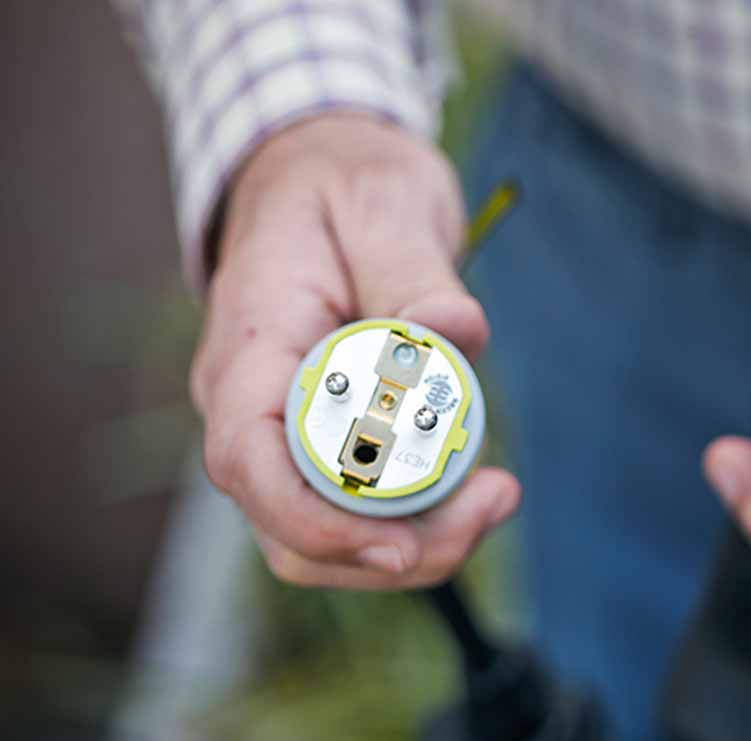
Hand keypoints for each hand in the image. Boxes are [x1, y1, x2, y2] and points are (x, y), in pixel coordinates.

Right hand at [193, 113, 519, 589]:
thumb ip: (415, 270)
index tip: (400, 544)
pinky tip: (480, 486)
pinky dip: (420, 519)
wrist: (321, 180)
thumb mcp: (384, 203)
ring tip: (499, 494)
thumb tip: (455, 330)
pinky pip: (359, 513)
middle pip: (293, 529)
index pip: (249, 461)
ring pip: (329, 539)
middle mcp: (249, 407)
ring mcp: (282, 435)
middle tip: (497, 498)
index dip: (316, 519)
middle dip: (394, 547)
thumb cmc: (343, 187)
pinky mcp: (324, 446)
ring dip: (418, 542)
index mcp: (249, 346)